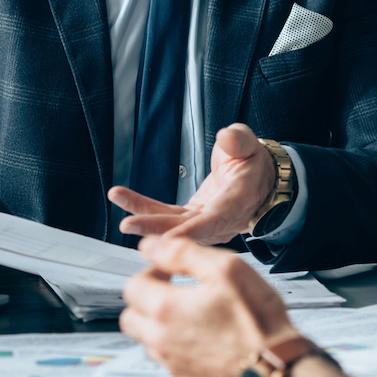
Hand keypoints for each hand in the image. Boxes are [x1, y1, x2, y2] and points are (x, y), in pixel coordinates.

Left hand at [108, 123, 275, 243]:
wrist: (257, 177)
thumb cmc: (252, 161)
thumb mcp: (249, 144)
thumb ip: (239, 140)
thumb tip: (226, 138)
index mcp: (239, 201)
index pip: (215, 220)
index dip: (191, 231)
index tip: (167, 239)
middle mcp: (222, 219)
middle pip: (187, 228)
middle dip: (156, 228)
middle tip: (128, 224)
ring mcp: (205, 221)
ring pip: (172, 224)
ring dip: (144, 220)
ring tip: (120, 213)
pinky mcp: (192, 218)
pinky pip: (165, 215)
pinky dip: (143, 209)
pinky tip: (122, 198)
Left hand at [120, 235, 295, 376]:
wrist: (276, 368)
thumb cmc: (257, 321)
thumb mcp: (226, 269)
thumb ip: (183, 253)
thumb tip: (152, 246)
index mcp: (165, 309)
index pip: (132, 286)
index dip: (151, 272)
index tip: (170, 271)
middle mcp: (161, 340)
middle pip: (131, 316)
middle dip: (147, 300)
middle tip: (173, 291)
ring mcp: (172, 364)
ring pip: (147, 340)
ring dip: (159, 324)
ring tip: (190, 314)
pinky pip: (167, 360)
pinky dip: (176, 346)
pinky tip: (202, 337)